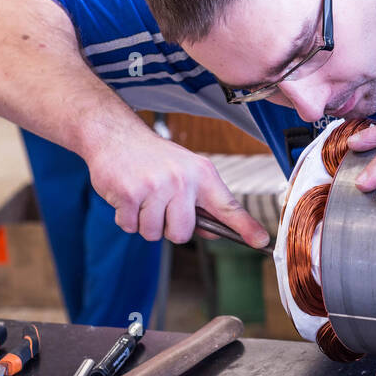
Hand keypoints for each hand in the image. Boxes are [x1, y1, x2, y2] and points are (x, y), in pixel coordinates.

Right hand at [86, 130, 268, 247]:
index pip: (228, 206)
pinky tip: (126, 196)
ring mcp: (156, 187)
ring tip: (141, 197)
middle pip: (182, 233)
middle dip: (167, 227)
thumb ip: (201, 202)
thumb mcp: (184, 171)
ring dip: (144, 222)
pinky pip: (130, 227)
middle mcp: (183, 180)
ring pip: (154, 233)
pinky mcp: (130, 194)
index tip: (261, 240)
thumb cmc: (151, 157)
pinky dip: (125, 218)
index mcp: (202, 174)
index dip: (245, 226)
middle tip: (158, 205)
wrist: (115, 135)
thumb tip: (217, 232)